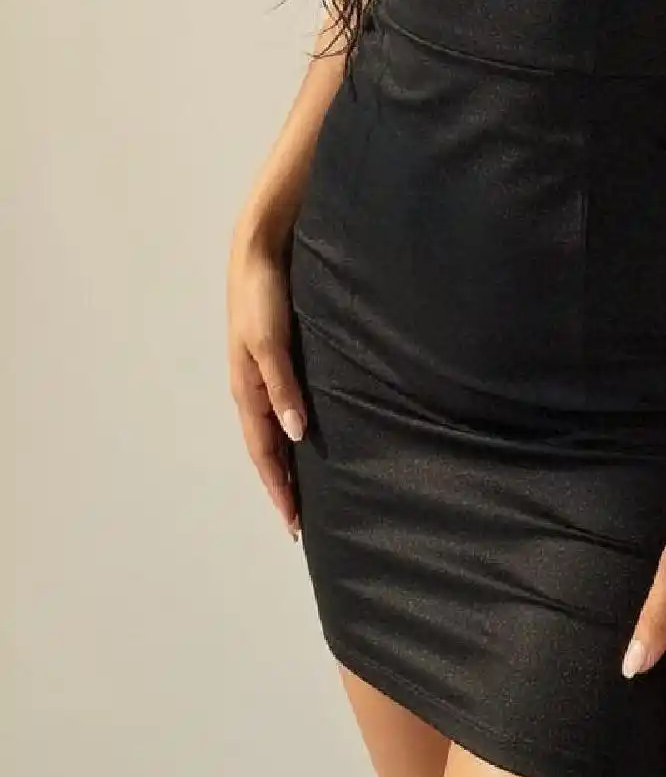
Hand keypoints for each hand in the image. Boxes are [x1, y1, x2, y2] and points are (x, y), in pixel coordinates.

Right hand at [226, 221, 306, 539]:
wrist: (259, 250)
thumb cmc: (263, 295)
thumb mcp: (271, 343)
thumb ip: (283, 387)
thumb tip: (296, 434)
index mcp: (248, 390)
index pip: (264, 453)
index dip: (279, 489)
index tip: (294, 526)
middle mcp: (253, 388)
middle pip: (267, 449)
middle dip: (281, 485)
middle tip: (301, 521)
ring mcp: (263, 373)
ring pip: (275, 430)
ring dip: (286, 461)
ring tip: (306, 489)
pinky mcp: (276, 356)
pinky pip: (284, 406)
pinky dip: (292, 430)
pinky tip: (306, 434)